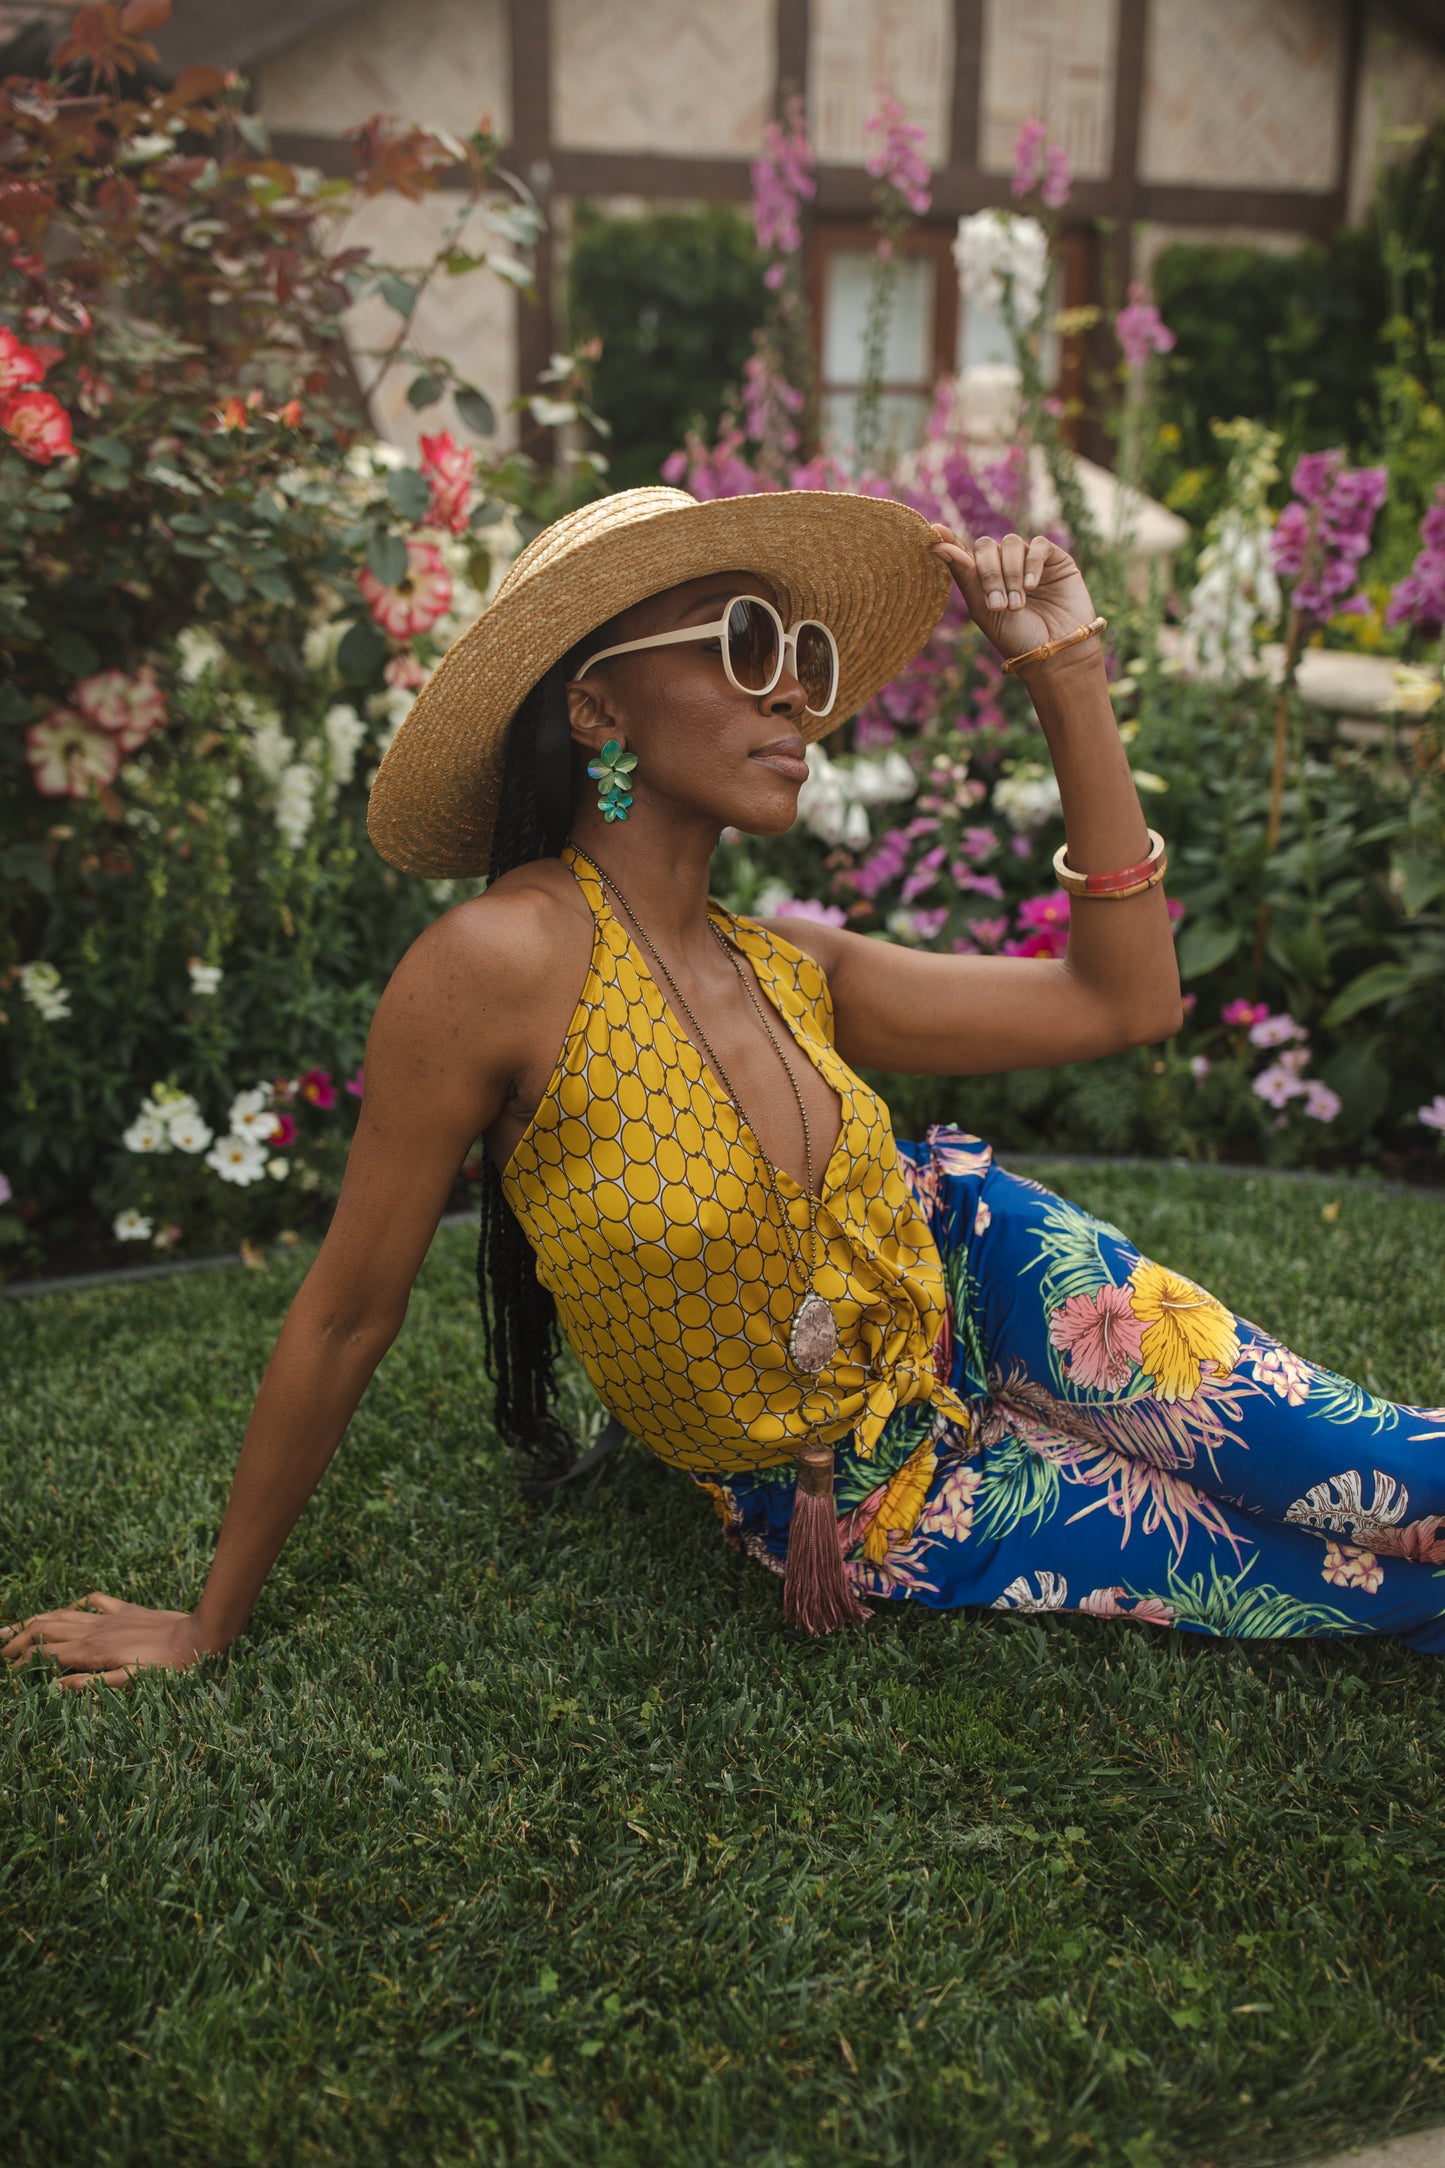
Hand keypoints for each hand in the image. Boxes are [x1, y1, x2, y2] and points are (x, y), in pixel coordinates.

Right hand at [1, 1592, 207, 1689]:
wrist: (198, 1637)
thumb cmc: (168, 1667)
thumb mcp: (131, 1682)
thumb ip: (91, 1684)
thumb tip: (55, 1687)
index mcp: (92, 1650)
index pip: (46, 1654)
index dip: (23, 1662)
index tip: (9, 1672)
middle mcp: (95, 1630)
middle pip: (46, 1629)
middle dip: (19, 1638)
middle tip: (1, 1649)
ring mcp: (109, 1617)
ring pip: (64, 1614)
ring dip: (38, 1619)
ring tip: (17, 1626)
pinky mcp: (126, 1609)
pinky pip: (95, 1602)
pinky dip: (78, 1604)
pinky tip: (72, 1607)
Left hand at [929, 525, 1098, 664]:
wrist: (1054, 652)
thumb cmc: (1016, 637)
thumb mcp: (983, 610)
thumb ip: (964, 576)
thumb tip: (936, 543)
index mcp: (982, 578)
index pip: (963, 552)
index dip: (950, 541)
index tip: (936, 532)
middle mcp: (1004, 565)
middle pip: (985, 546)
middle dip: (989, 574)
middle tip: (998, 606)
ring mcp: (1029, 560)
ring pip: (1011, 544)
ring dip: (1011, 574)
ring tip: (1017, 605)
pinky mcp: (1054, 559)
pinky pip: (1038, 545)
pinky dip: (1032, 563)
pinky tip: (1031, 585)